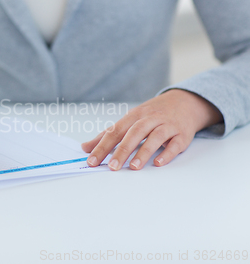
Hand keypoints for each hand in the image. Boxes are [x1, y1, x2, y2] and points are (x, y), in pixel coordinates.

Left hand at [81, 89, 222, 169]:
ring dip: (144, 152)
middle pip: (134, 133)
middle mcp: (150, 119)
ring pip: (155, 137)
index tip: (92, 161)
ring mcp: (167, 125)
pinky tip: (158, 163)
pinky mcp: (182, 134)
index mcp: (134, 116)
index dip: (102, 146)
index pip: (115, 131)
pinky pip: (175, 144)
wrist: (185, 102)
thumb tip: (85, 147)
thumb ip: (108, 135)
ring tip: (134, 167)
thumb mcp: (129, 120)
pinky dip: (167, 153)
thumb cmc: (152, 114)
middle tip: (113, 167)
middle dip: (122, 150)